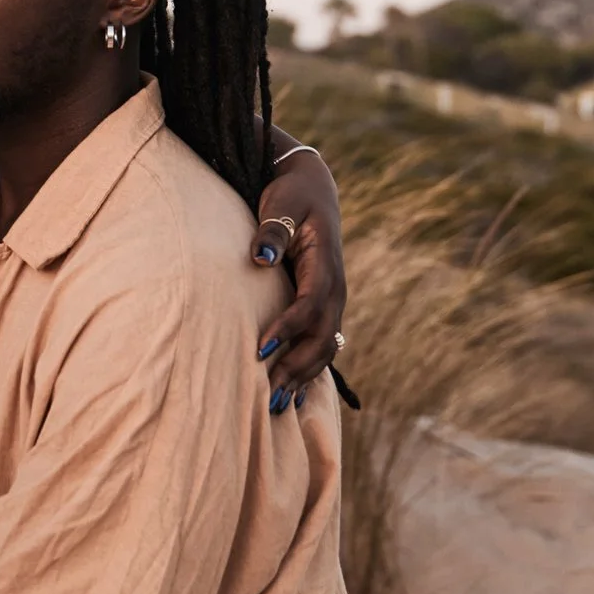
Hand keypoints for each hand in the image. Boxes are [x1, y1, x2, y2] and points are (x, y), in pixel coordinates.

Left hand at [251, 149, 346, 403]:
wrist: (311, 188)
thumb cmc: (291, 195)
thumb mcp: (282, 204)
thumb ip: (272, 229)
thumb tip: (261, 257)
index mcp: (324, 263)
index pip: (310, 304)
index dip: (287, 328)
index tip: (259, 348)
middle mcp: (334, 288)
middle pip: (323, 336)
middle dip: (298, 366)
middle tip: (269, 393)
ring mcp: (332, 300)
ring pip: (326, 347)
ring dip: (304, 376)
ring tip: (278, 405)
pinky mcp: (323, 307)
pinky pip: (322, 345)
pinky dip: (308, 371)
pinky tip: (292, 396)